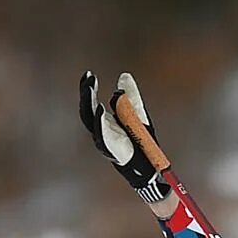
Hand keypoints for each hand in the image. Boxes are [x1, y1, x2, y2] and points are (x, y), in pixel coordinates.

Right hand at [79, 70, 165, 203]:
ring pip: (90, 120)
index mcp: (104, 122)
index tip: (89, 73)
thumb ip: (131, 96)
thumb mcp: (137, 112)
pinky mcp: (112, 150)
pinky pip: (102, 136)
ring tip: (91, 86)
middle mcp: (100, 131)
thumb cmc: (142, 140)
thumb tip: (124, 76)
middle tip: (89, 77)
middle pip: (86, 110)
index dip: (88, 88)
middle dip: (86, 92)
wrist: (151, 164)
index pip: (90, 103)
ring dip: (89, 102)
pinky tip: (101, 108)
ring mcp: (104, 142)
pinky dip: (100, 122)